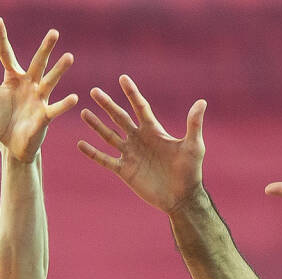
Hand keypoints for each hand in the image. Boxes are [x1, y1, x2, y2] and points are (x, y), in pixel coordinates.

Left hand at [0, 18, 78, 162]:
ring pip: (49, 82)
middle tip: (54, 33)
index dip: (0, 38)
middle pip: (38, 63)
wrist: (10, 146)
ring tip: (69, 57)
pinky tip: (73, 98)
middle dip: (45, 49)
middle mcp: (29, 85)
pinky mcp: (44, 117)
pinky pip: (54, 109)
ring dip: (59, 71)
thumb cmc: (0, 121)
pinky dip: (64, 105)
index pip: (6, 54)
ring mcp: (38, 100)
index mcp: (13, 78)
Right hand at [79, 75, 205, 214]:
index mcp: (154, 130)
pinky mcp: (124, 170)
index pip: (140, 107)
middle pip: (120, 118)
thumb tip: (201, 102)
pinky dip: (93, 152)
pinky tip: (80, 144)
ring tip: (84, 112)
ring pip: (109, 136)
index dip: (132, 93)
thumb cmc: (190, 171)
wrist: (181, 197)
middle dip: (107, 105)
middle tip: (94, 91)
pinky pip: (105, 159)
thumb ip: (193, 124)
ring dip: (96, 124)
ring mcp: (130, 154)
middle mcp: (139, 139)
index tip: (123, 78)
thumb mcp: (194, 146)